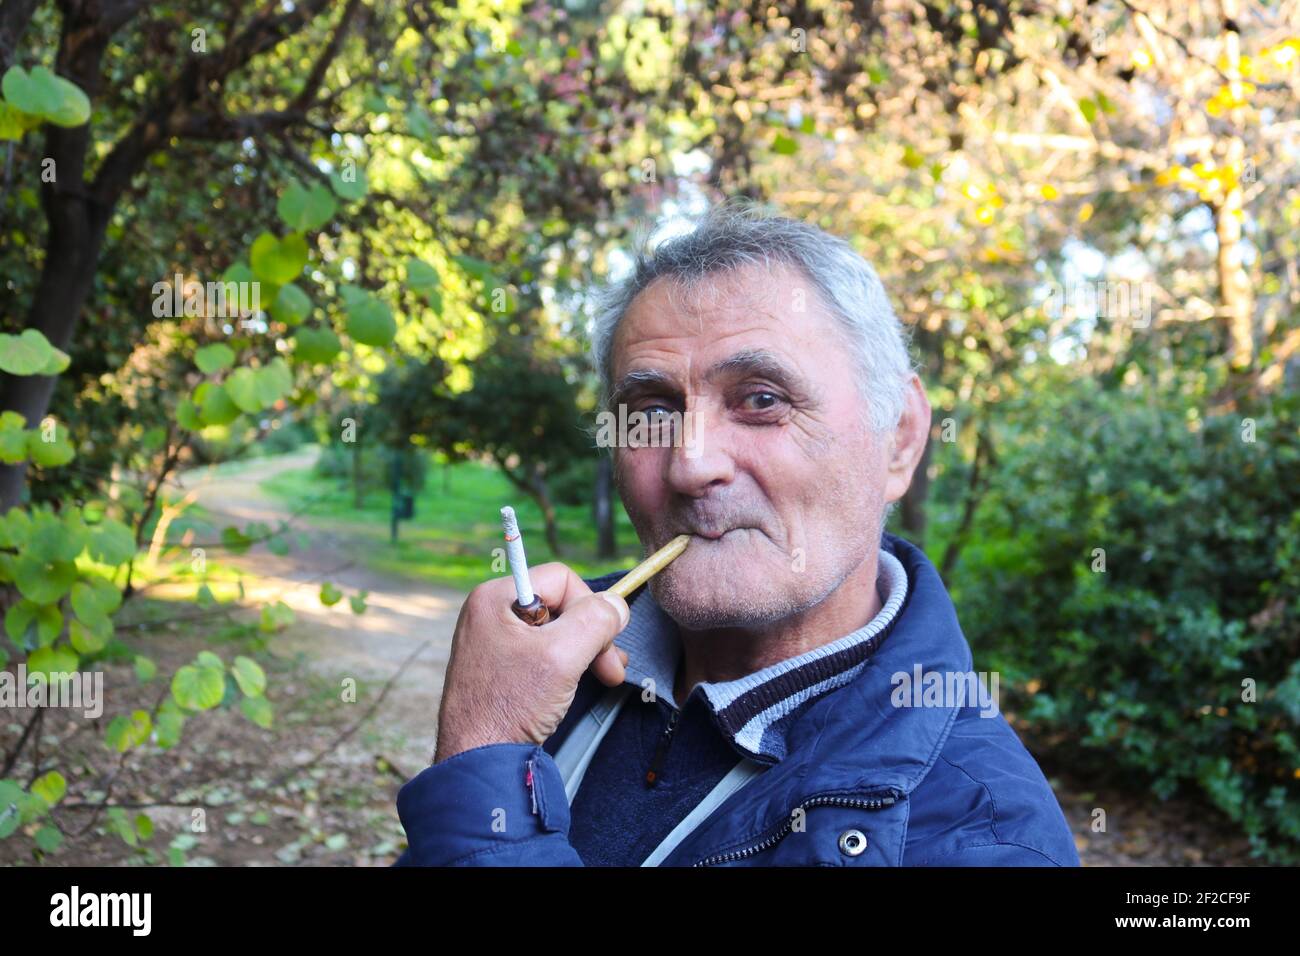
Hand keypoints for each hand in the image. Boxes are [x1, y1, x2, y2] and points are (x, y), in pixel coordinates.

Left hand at [432, 563, 630, 763]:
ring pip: (555, 630)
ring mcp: (492, 641)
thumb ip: (596, 621)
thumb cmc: (510, 707)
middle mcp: (489, 612)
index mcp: (495, 597)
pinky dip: (565, 665)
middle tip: (612, 669)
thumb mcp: (562, 656)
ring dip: (585, 651)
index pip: (562, 579)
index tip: (603, 645)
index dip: (590, 607)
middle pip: (561, 604)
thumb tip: (617, 605)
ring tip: (605, 677)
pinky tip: (575, 686)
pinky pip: (541, 652)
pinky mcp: (498, 666)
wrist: (475, 762)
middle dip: (592, 635)